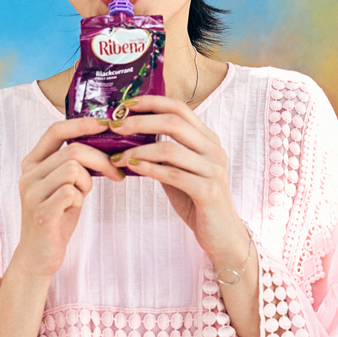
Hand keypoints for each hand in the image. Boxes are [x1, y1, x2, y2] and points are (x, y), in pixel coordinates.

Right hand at [15, 117, 124, 279]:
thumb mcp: (64, 185)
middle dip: (101, 160)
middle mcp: (28, 174)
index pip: (56, 130)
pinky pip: (71, 192)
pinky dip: (80, 199)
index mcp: (32, 162)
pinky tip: (73, 208)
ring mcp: (31, 193)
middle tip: (116, 173)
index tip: (105, 125)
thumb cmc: (57, 217)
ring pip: (73, 170)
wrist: (39, 254)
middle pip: (73, 151)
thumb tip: (105, 143)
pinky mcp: (40, 211)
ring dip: (87, 183)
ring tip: (82, 196)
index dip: (82, 124)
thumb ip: (74, 164)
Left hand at [106, 95, 249, 265]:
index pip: (179, 109)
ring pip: (170, 149)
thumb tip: (130, 137)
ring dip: (137, 150)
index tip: (125, 105)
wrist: (222, 234)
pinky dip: (149, 169)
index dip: (151, 102)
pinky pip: (172, 174)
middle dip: (140, 121)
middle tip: (114, 127)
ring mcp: (213, 170)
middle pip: (174, 122)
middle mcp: (214, 150)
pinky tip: (131, 168)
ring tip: (117, 156)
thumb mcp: (179, 171)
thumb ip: (163, 154)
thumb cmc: (197, 201)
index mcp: (208, 139)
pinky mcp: (208, 191)